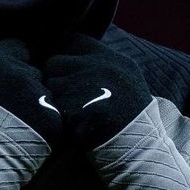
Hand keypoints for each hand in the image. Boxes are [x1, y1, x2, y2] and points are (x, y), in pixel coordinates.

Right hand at [0, 38, 62, 147]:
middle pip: (33, 69)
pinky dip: (45, 122)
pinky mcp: (54, 120)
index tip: (5, 78)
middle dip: (25, 82)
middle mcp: (21, 75)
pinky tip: (29, 133)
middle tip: (9, 105)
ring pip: (44, 91)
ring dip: (35, 102)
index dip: (12, 61)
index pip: (18, 46)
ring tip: (17, 122)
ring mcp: (39, 97)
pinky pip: (53, 113)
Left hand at [43, 32, 152, 151]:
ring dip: (54, 98)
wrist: (139, 148)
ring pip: (50, 84)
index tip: (67, 72)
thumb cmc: (131, 118)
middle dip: (55, 78)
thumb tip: (72, 51)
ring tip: (71, 112)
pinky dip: (57, 115)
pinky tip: (71, 124)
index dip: (66, 56)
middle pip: (55, 62)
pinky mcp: (78, 105)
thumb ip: (104, 66)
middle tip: (65, 97)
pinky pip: (53, 105)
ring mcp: (89, 84)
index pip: (75, 41)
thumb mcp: (128, 82)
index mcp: (115, 60)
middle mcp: (101, 67)